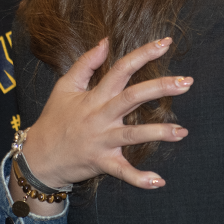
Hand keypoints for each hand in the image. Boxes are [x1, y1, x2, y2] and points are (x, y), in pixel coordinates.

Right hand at [17, 37, 192, 198]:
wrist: (37, 156)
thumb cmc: (54, 119)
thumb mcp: (64, 87)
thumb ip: (85, 63)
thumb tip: (105, 41)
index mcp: (94, 96)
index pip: (121, 69)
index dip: (143, 54)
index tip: (166, 43)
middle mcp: (100, 116)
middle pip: (132, 97)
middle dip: (160, 88)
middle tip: (186, 82)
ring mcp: (101, 140)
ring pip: (132, 134)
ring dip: (158, 133)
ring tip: (182, 131)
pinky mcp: (101, 162)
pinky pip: (122, 171)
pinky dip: (139, 178)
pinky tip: (158, 181)